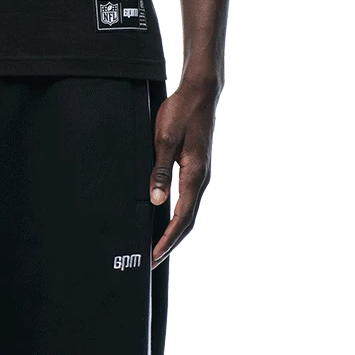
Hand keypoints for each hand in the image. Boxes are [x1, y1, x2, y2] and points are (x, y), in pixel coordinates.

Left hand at [149, 75, 218, 265]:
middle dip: (170, 243)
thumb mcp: (164, 140)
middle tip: (153, 261)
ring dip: (174, 232)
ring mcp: (201, 175)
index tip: (154, 255)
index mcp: (195, 175)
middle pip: (187, 221)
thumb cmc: (181, 113)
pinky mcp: (197, 169)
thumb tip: (156, 201)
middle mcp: (201, 179)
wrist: (199, 93)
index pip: (181, 217)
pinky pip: (189, 200)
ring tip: (158, 247)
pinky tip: (166, 220)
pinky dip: (178, 216)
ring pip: (189, 212)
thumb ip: (160, 171)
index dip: (167, 239)